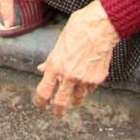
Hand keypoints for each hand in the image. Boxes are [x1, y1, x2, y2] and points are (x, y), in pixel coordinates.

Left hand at [33, 0, 118, 117]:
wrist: (99, 27)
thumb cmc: (78, 29)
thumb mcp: (59, 43)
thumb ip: (51, 60)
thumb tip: (42, 69)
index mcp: (56, 66)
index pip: (44, 92)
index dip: (40, 101)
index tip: (40, 103)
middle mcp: (69, 76)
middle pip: (61, 104)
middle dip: (58, 111)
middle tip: (58, 112)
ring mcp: (84, 80)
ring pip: (77, 99)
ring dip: (74, 99)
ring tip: (73, 96)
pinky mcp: (97, 79)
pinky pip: (90, 89)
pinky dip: (87, 87)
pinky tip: (86, 77)